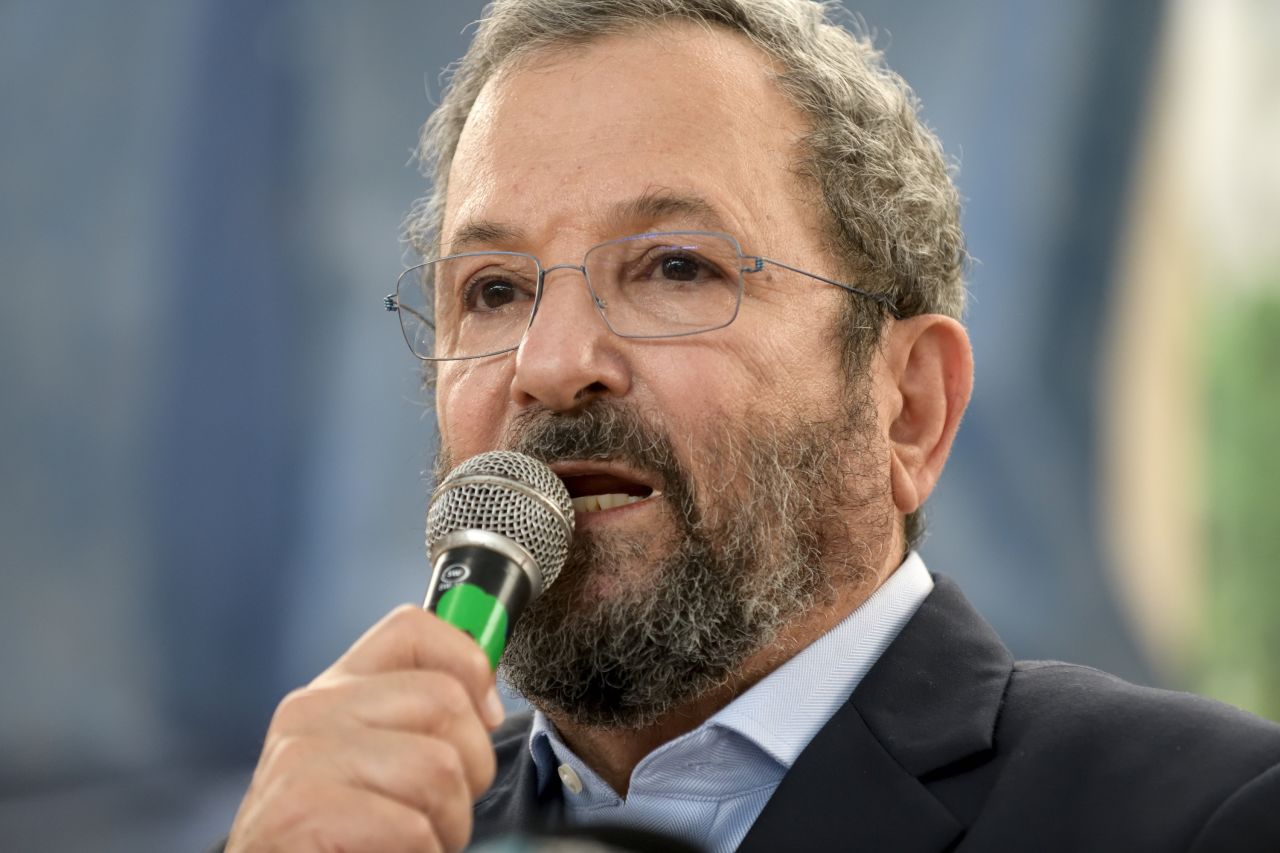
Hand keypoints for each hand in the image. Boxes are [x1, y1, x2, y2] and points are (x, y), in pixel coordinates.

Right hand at [225, 605, 505, 851]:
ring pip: (439, 767)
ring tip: (415, 843)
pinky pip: (413, 827)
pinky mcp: (304, 811)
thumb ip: (414, 722)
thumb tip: (486, 703)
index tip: (486, 716)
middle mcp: (312, 711)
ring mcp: (303, 758)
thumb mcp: (372, 764)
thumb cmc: (336, 839)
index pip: (411, 629)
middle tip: (442, 810)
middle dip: (472, 767)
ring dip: (448, 824)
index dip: (468, 662)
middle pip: (444, 699)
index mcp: (334, 692)